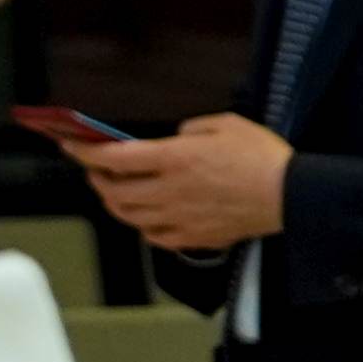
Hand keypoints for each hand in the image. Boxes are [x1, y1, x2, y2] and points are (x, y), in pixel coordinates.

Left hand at [64, 114, 291, 253]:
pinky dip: (141, 226)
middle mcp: (170, 191)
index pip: (115, 158)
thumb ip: (192, 129)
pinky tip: (145, 218)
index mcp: (175, 159)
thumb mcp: (226, 124)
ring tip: (113, 193)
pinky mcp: (194, 237)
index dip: (86, 152)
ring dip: (113, 204)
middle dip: (96, 179)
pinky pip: (154, 237)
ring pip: (129, 216)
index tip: (72, 147)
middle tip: (94, 170)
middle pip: (114, 191)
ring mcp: (179, 218)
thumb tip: (176, 139)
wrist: (290, 196)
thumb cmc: (263, 159)